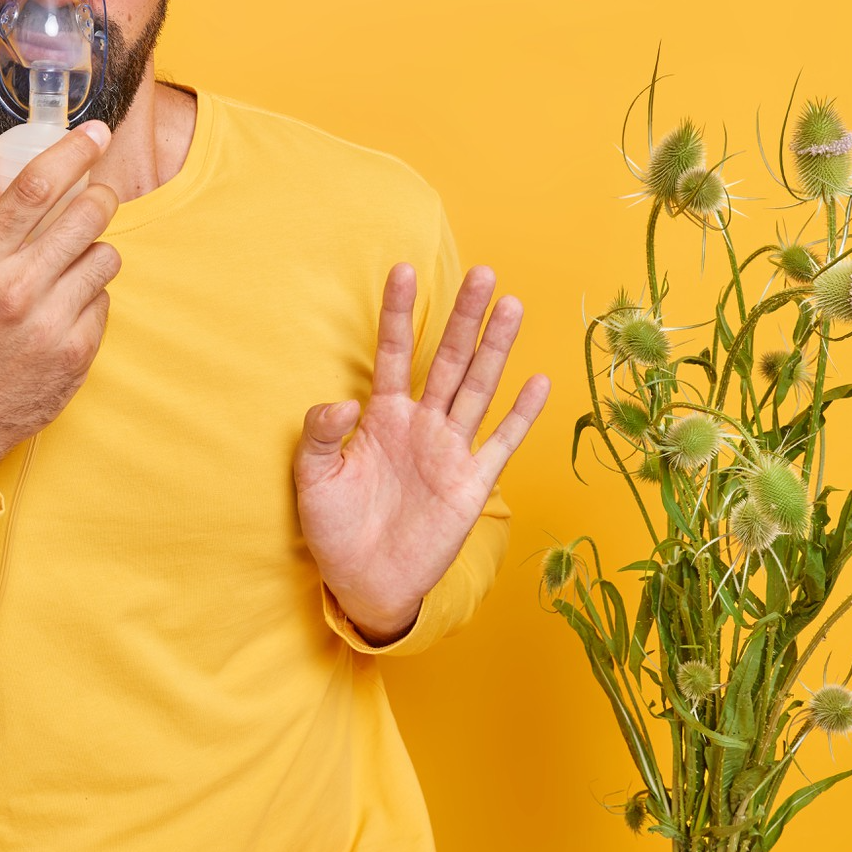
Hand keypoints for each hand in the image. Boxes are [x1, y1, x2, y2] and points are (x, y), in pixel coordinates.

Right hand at [0, 120, 121, 500]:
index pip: (36, 188)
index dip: (73, 151)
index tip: (97, 132)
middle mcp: (15, 287)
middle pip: (86, 215)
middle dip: (99, 199)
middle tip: (94, 202)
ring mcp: (49, 321)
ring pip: (105, 257)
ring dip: (94, 256)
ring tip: (67, 272)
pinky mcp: (77, 351)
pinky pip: (105, 300)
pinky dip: (91, 300)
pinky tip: (64, 313)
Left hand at [294, 261, 550, 644]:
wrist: (363, 582)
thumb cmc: (335, 527)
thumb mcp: (313, 478)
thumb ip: (322, 434)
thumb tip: (344, 400)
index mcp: (382, 417)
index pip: (391, 353)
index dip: (396, 314)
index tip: (402, 269)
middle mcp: (421, 424)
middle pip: (446, 360)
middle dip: (463, 318)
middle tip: (482, 273)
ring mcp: (450, 451)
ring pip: (477, 388)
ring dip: (495, 349)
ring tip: (512, 306)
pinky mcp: (471, 484)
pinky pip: (500, 443)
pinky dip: (521, 414)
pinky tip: (538, 381)